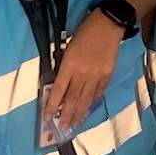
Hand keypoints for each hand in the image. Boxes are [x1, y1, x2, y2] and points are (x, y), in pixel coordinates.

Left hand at [46, 9, 122, 131]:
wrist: (108, 26)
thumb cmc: (84, 33)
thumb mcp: (69, 47)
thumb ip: (66, 67)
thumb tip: (62, 85)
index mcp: (70, 65)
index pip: (59, 90)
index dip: (52, 105)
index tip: (47, 117)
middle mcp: (82, 74)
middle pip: (73, 99)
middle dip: (67, 115)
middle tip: (62, 129)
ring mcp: (96, 76)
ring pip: (86, 99)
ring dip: (79, 113)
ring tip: (75, 125)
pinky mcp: (108, 75)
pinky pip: (98, 92)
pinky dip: (93, 101)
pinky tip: (88, 108)